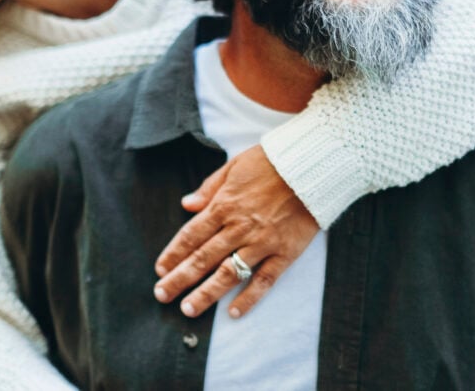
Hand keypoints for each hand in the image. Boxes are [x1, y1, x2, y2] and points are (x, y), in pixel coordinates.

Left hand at [152, 144, 318, 318]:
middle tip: (162, 296)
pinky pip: (264, 280)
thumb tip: (186, 204)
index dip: (174, 254)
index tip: (160, 270)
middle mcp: (239, 228)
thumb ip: (209, 187)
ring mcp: (262, 242)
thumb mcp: (235, 166)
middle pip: (203, 258)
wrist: (313, 165)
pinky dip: (249, 298)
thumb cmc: (273, 162)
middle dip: (180, 279)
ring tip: (189, 309)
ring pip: (229, 273)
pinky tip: (233, 313)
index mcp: (224, 205)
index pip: (191, 235)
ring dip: (206, 294)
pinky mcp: (285, 252)